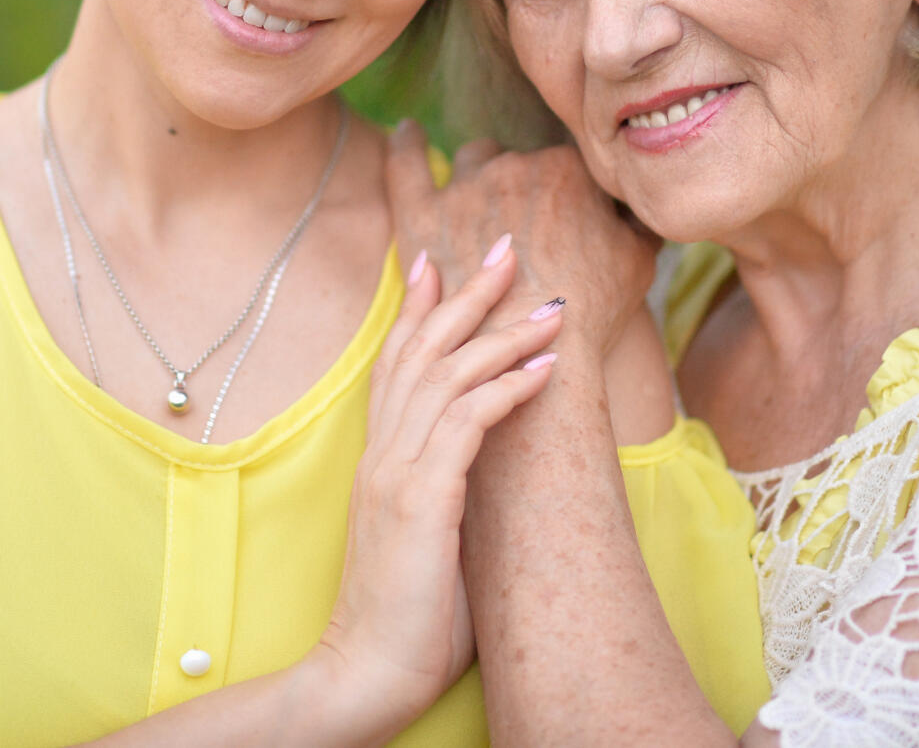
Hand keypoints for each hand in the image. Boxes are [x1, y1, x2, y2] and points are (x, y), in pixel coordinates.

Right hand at [312, 241, 562, 740]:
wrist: (368, 673)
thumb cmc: (409, 618)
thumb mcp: (432, 537)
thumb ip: (449, 495)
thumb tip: (494, 478)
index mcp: (381, 460)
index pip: (397, 363)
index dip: (419, 306)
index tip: (441, 257)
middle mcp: (383, 455)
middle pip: (421, 349)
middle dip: (467, 293)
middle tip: (507, 245)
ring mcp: (398, 474)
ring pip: (448, 376)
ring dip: (503, 334)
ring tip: (551, 306)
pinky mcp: (422, 501)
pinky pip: (467, 424)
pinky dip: (506, 389)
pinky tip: (543, 369)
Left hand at [384, 123, 658, 356]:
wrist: (540, 351)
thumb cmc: (594, 310)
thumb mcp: (638, 260)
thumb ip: (639, 220)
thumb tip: (644, 204)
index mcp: (566, 169)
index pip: (565, 164)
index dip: (567, 191)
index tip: (568, 217)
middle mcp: (513, 167)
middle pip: (519, 160)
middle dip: (522, 181)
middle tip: (528, 218)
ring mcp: (465, 190)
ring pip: (472, 159)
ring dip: (478, 170)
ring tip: (483, 193)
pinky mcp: (423, 217)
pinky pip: (406, 167)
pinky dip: (406, 145)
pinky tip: (408, 131)